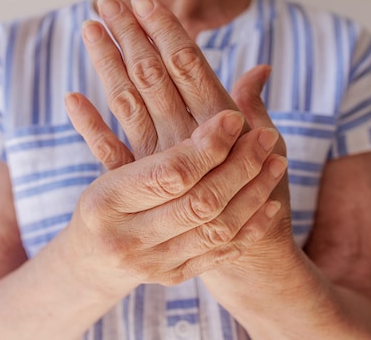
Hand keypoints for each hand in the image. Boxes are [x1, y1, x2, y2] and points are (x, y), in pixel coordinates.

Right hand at [62, 109, 285, 296]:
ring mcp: (152, 264)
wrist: (94, 258)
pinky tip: (270, 202)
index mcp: (105, 201)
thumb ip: (152, 135)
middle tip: (264, 137)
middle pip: (200, 202)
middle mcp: (126, 239)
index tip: (234, 119)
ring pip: (217, 228)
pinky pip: (220, 253)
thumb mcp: (113, 165)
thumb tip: (197, 92)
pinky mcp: (174, 277)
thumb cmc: (106, 200)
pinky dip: (250, 226)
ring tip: (276, 163)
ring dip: (253, 193)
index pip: (170, 174)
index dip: (207, 147)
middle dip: (240, 166)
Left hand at [77, 0, 289, 231]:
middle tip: (108, 2)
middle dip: (129, 36)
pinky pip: (109, 153)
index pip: (187, 65)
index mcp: (217, 122)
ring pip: (126, 103)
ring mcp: (156, 160)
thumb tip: (260, 66)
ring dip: (106, 64)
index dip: (165, 32)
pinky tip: (72, 97)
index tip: (145, 2)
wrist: (241, 253)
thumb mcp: (268, 148)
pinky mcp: (139, 185)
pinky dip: (90, 125)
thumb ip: (256, 108)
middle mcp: (183, 137)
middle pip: (151, 76)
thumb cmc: (258, 192)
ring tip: (89, 28)